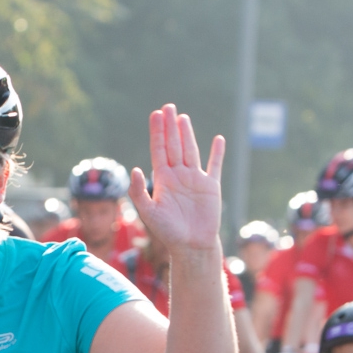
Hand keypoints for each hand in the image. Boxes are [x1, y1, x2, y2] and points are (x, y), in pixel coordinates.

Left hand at [129, 104, 224, 254]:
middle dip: (170, 127)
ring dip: (187, 134)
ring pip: (191, 150)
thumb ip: (138, 192)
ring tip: (182, 118)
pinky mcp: (211, 186)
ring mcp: (195, 180)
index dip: (157, 132)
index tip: (155, 115)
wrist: (191, 245)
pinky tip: (218, 139)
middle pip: (173, 145)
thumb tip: (135, 168)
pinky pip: (215, 166)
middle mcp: (178, 176)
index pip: (158, 150)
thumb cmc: (167, 232)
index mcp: (162, 180)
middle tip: (167, 107)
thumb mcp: (148, 212)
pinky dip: (217, 153)